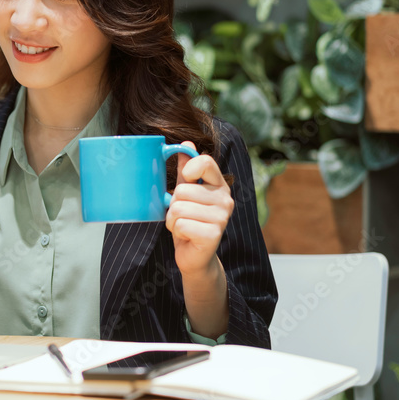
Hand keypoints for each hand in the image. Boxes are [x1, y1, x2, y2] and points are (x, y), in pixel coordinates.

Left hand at [165, 141, 233, 276]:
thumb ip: (187, 170)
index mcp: (219, 185)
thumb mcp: (186, 193)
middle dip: (173, 205)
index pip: (205, 161)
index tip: (185, 179)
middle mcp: (225, 199)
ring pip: (179, 208)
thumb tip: (186, 143)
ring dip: (173, 220)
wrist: (195, 257)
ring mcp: (221, 217)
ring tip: (184, 226)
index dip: (188, 168)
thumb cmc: (189, 222)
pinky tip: (187, 236)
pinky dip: (177, 231)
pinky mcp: (213, 234)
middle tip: (183, 216)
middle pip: (183, 190)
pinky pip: (181, 224)